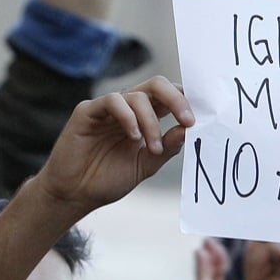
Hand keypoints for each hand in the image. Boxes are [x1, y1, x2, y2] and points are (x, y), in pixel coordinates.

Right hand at [33, 76, 193, 218]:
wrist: (76, 194)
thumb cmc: (108, 179)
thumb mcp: (147, 165)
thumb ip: (168, 146)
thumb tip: (188, 128)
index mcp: (144, 118)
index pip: (169, 97)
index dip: (186, 100)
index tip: (202, 114)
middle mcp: (128, 108)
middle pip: (157, 85)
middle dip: (177, 100)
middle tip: (189, 121)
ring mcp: (107, 108)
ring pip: (137, 95)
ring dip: (151, 122)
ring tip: (152, 148)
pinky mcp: (88, 111)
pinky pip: (112, 101)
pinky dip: (128, 116)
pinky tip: (133, 137)